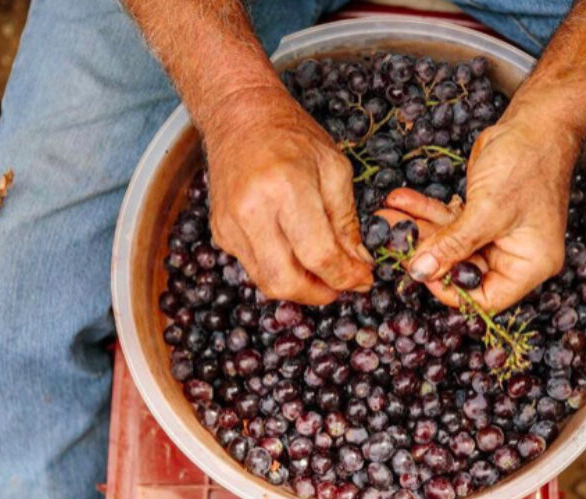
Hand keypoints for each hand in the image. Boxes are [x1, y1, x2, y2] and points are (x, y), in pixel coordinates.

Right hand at [206, 86, 372, 303]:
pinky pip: (253, 268)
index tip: (364, 279)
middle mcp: (252, 211)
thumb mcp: (335, 169)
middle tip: (343, 284)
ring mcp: (230, 225)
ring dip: (300, 288)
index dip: (346, 276)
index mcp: (286, 189)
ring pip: (267, 282)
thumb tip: (359, 265)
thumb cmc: (293, 137)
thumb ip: (347, 222)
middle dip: (320, 293)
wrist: (240, 118)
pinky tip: (298, 256)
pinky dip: (280, 271)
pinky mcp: (220, 232)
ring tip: (324, 273)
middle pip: (286, 282)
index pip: (318, 255)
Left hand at [399, 114, 579, 311]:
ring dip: (418, 230)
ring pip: (449, 244)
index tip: (419, 271)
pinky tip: (401, 201)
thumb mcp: (488, 210)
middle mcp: (514, 255)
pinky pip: (449, 222)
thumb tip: (420, 271)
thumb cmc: (527, 164)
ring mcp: (497, 234)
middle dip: (425, 254)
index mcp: (529, 265)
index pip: (485, 298)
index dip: (450, 289)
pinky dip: (426, 212)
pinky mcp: (481, 215)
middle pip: (462, 271)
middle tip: (390, 241)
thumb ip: (453, 245)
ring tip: (385, 218)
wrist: (537, 122)